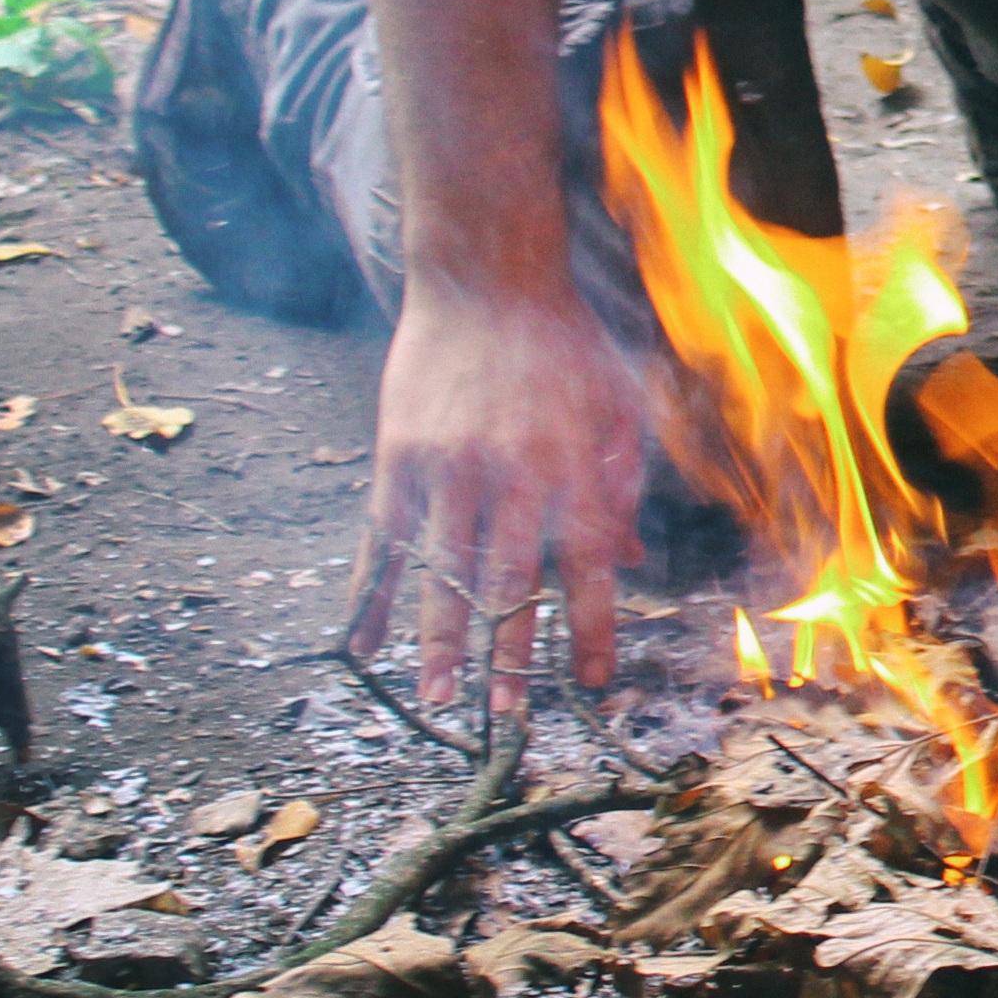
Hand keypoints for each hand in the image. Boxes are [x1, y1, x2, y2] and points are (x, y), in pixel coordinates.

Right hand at [344, 270, 650, 712]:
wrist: (486, 277)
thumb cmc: (563, 343)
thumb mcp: (616, 404)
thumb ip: (623, 483)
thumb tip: (633, 561)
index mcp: (571, 466)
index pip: (588, 565)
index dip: (592, 629)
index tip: (593, 686)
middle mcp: (509, 475)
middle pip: (510, 583)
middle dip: (511, 657)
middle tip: (508, 720)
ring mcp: (447, 468)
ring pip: (442, 574)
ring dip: (440, 643)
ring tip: (436, 702)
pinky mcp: (398, 457)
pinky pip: (383, 541)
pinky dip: (373, 595)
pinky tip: (364, 643)